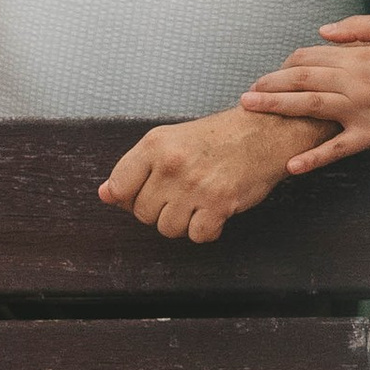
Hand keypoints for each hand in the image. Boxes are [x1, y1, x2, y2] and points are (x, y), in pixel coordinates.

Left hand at [98, 107, 311, 242]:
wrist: (263, 132)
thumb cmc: (217, 138)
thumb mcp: (169, 140)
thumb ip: (135, 167)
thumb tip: (105, 195)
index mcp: (155, 146)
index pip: (118, 188)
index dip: (127, 198)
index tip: (143, 194)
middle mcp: (172, 165)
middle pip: (143, 213)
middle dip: (159, 210)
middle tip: (179, 195)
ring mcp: (195, 186)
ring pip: (167, 228)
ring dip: (182, 222)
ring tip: (196, 203)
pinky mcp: (219, 204)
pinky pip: (197, 236)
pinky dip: (205, 230)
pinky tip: (213, 213)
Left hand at [239, 15, 369, 165]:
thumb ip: (358, 27)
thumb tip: (322, 30)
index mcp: (357, 57)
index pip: (310, 57)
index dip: (288, 64)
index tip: (276, 73)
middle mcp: (353, 82)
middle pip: (301, 80)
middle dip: (270, 85)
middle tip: (248, 95)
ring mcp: (360, 110)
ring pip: (310, 107)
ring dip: (277, 108)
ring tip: (252, 111)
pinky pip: (337, 149)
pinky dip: (313, 158)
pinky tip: (292, 166)